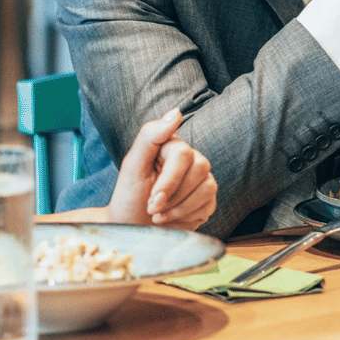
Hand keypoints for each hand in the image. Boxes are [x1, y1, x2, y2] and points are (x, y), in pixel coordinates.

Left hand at [106, 109, 217, 228]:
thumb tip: (176, 113)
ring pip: (208, 187)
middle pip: (200, 168)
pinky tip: (172, 218)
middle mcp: (191, 159)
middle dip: (174, 196)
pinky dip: (187, 217)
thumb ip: (150, 136)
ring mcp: (202, 179)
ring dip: (180, 208)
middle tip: (153, 208)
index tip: (152, 199)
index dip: (169, 180)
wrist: (132, 226)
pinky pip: (210, 205)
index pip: (183, 154)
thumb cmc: (130, 196)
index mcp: (172, 147)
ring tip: (160, 215)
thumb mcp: (133, 166)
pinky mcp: (208, 199)